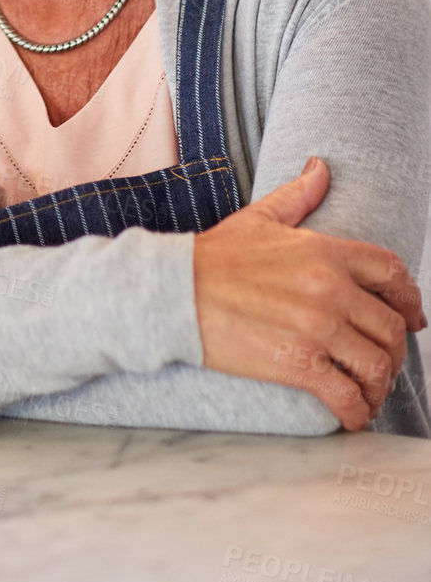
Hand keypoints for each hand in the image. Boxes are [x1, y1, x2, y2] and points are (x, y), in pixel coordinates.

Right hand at [193, 156, 426, 430]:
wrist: (175, 292)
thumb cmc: (216, 257)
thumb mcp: (260, 217)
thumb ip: (299, 194)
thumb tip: (321, 167)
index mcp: (325, 252)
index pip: (392, 273)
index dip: (410, 299)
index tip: (411, 318)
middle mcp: (330, 289)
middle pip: (391, 327)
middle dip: (396, 350)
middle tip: (385, 362)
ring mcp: (317, 329)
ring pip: (378, 365)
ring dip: (381, 385)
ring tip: (369, 391)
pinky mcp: (298, 365)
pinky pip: (348, 397)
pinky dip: (357, 412)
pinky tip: (351, 414)